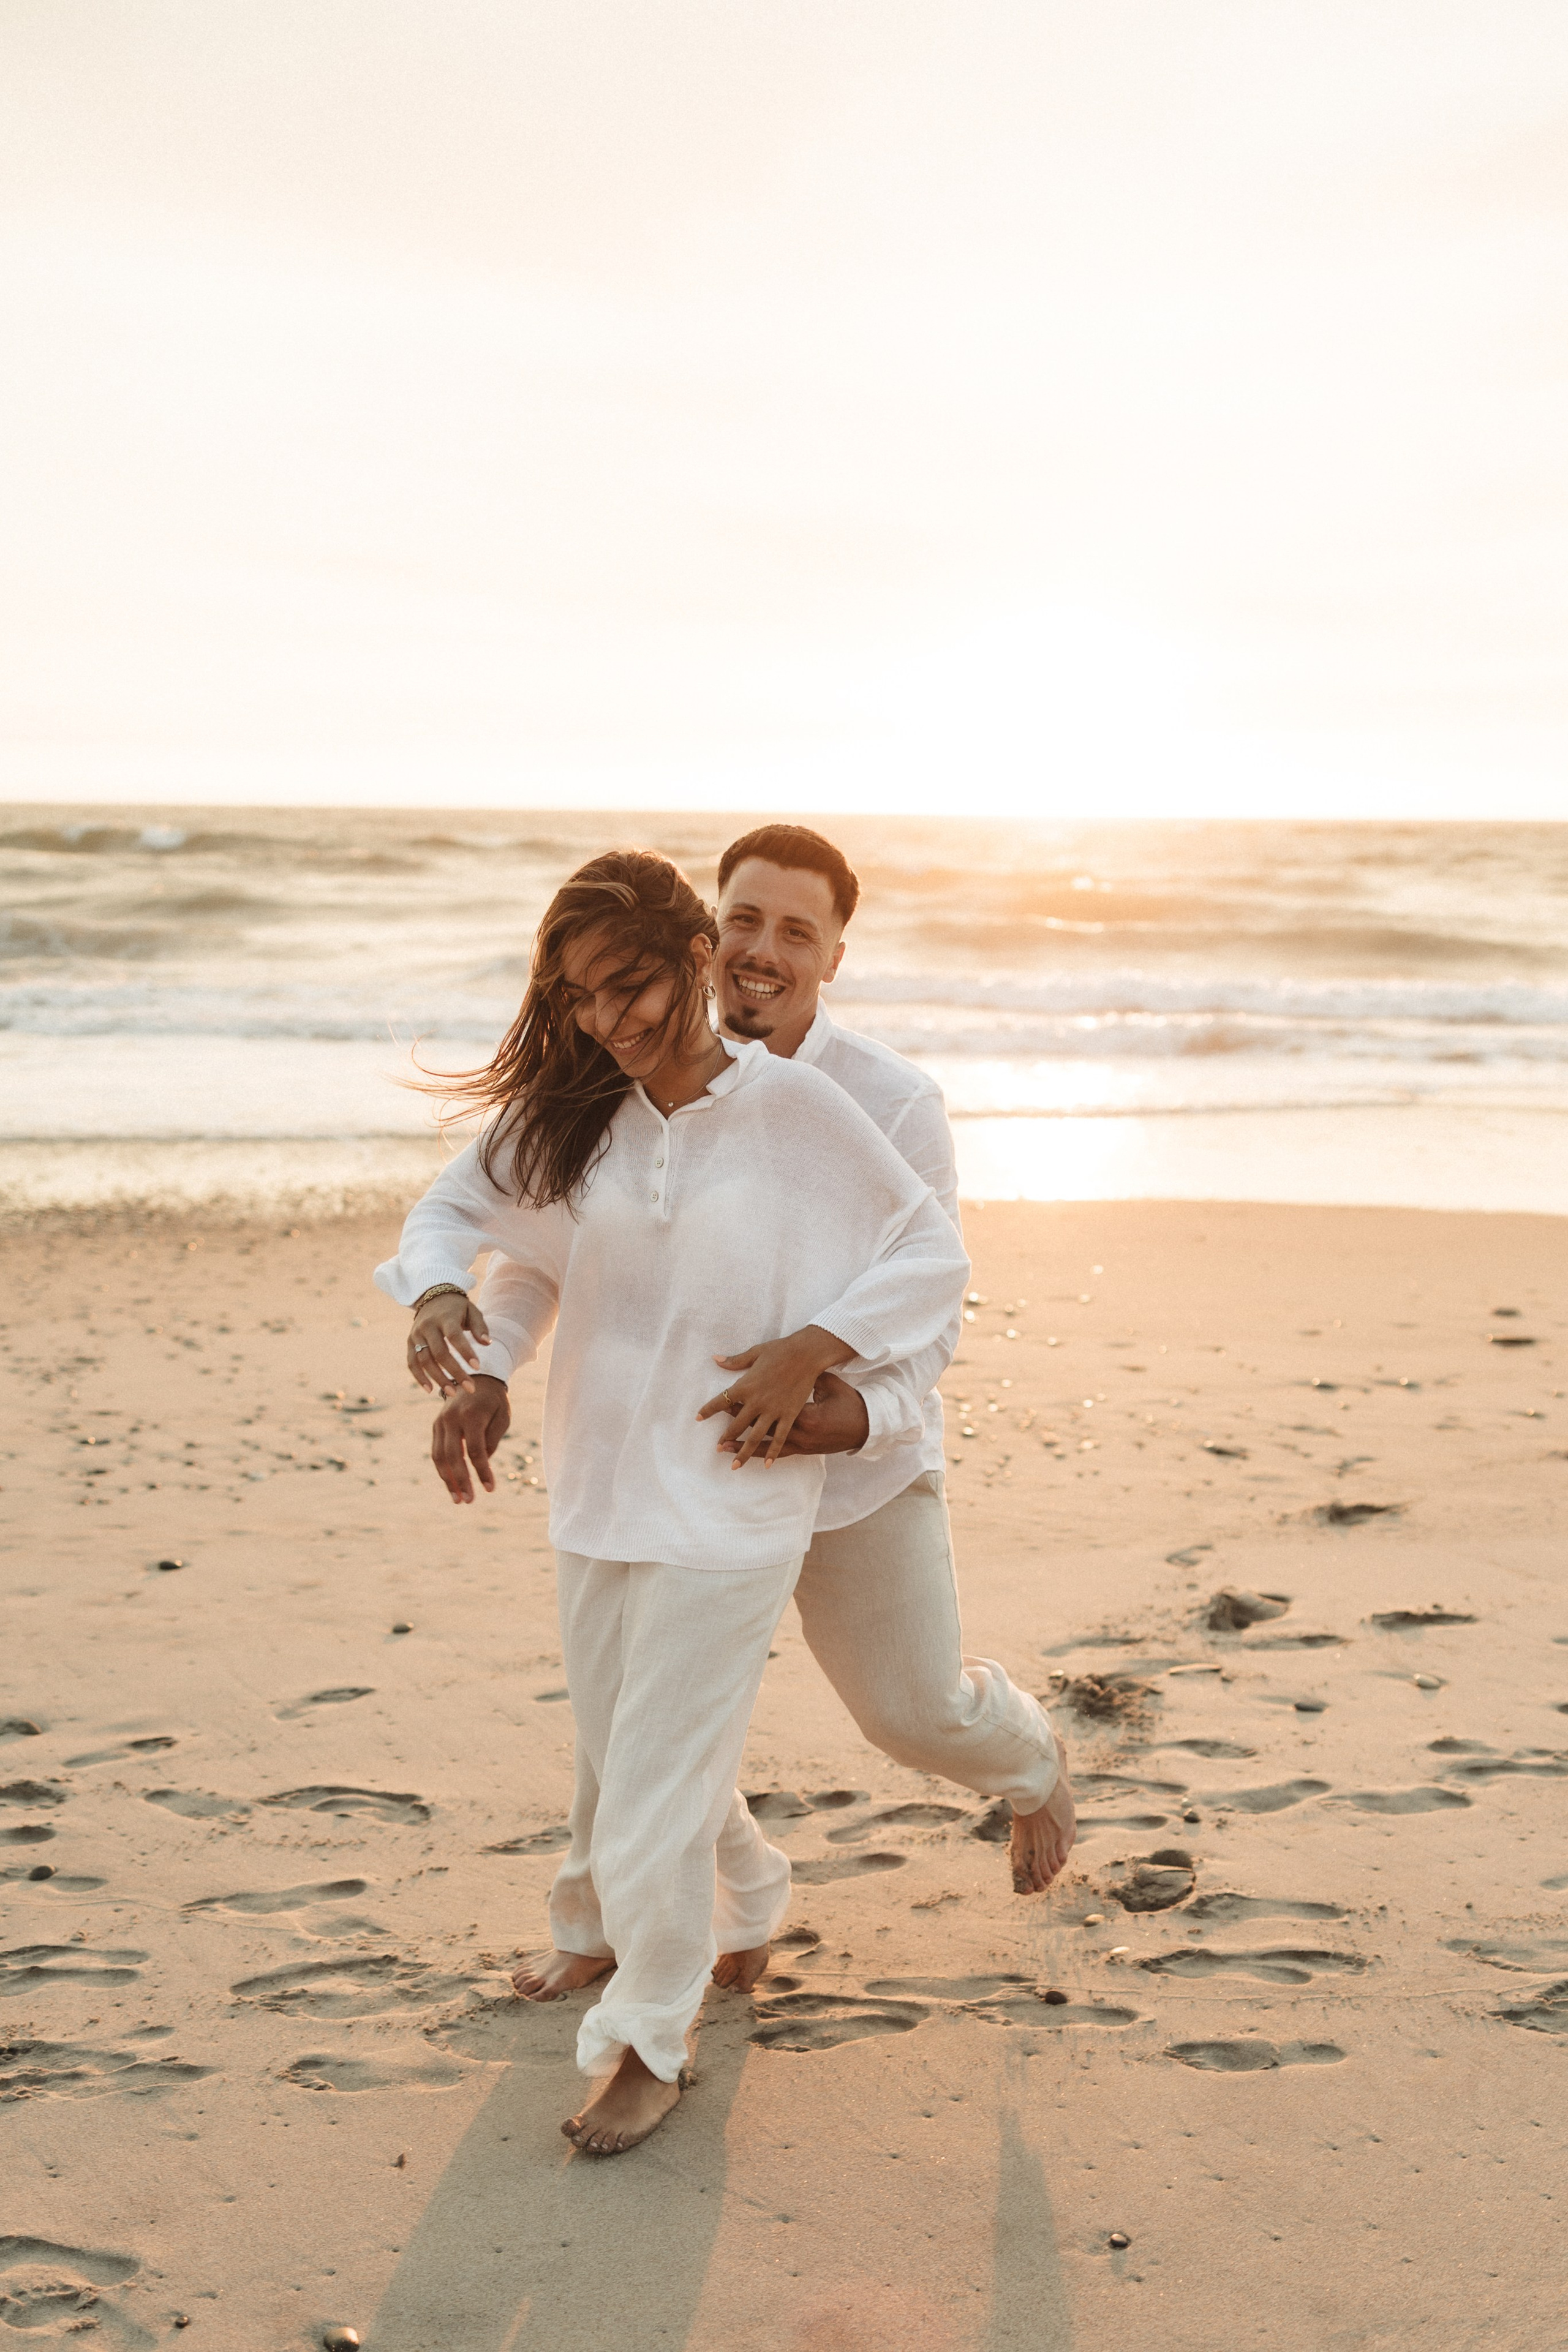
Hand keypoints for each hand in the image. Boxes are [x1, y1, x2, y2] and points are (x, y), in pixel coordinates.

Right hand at [408, 1291, 490, 1393]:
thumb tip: (487, 1343)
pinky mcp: (410, 1342)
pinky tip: (430, 1389)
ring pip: (424, 1360)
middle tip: (470, 1388)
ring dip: (438, 1379)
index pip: (454, 1336)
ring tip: (453, 1393)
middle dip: (455, 1372)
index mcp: (445, 1317)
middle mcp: (428, 1326)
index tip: (478, 1367)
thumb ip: (480, 1327)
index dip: (465, 1352)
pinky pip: (412, 1362)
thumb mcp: (472, 1311)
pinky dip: (419, 1377)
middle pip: (439, 1353)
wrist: (433, 1296)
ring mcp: (416, 1335)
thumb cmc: (458, 1308)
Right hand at [431, 1375, 511, 1502]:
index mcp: (472, 1415)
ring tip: (458, 1499)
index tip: (490, 1489)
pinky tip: (451, 1484)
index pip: (476, 1451)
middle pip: (453, 1456)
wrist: (478, 1379)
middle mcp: (452, 1419)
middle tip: (469, 1501)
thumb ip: (492, 1440)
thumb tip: (482, 1463)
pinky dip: (443, 1469)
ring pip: (439, 1456)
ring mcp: (441, 1422)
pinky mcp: (436, 1425)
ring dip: (448, 1480)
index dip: (482, 1472)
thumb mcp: (502, 1417)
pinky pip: (436, 1451)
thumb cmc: (495, 1401)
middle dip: (461, 1481)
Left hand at [696, 1325, 855, 1468]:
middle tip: (717, 1447)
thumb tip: (715, 1359)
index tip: (698, 1418)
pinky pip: (779, 1437)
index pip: (721, 1401)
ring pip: (755, 1436)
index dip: (708, 1410)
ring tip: (735, 1465)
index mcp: (746, 1385)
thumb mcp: (755, 1353)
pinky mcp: (789, 1415)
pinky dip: (772, 1451)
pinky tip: (767, 1464)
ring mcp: (773, 1410)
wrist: (807, 1353)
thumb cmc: (781, 1350)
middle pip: (737, 1425)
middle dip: (726, 1437)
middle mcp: (757, 1401)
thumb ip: (735, 1361)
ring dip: (744, 1452)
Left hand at [718, 1370, 869, 1458]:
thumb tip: (770, 1363)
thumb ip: (791, 1371)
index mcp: (790, 1403)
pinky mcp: (806, 1445)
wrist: (865, 1418)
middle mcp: (792, 1423)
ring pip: (767, 1444)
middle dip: (735, 1434)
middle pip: (756, 1428)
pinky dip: (769, 1455)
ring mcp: (799, 1437)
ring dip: (747, 1450)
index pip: (756, 1406)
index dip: (735, 1408)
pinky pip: (783, 1450)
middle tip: (716, 1440)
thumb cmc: (840, 1393)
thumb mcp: (818, 1378)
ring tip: (728, 1458)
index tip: (717, 1410)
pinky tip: (759, 1463)